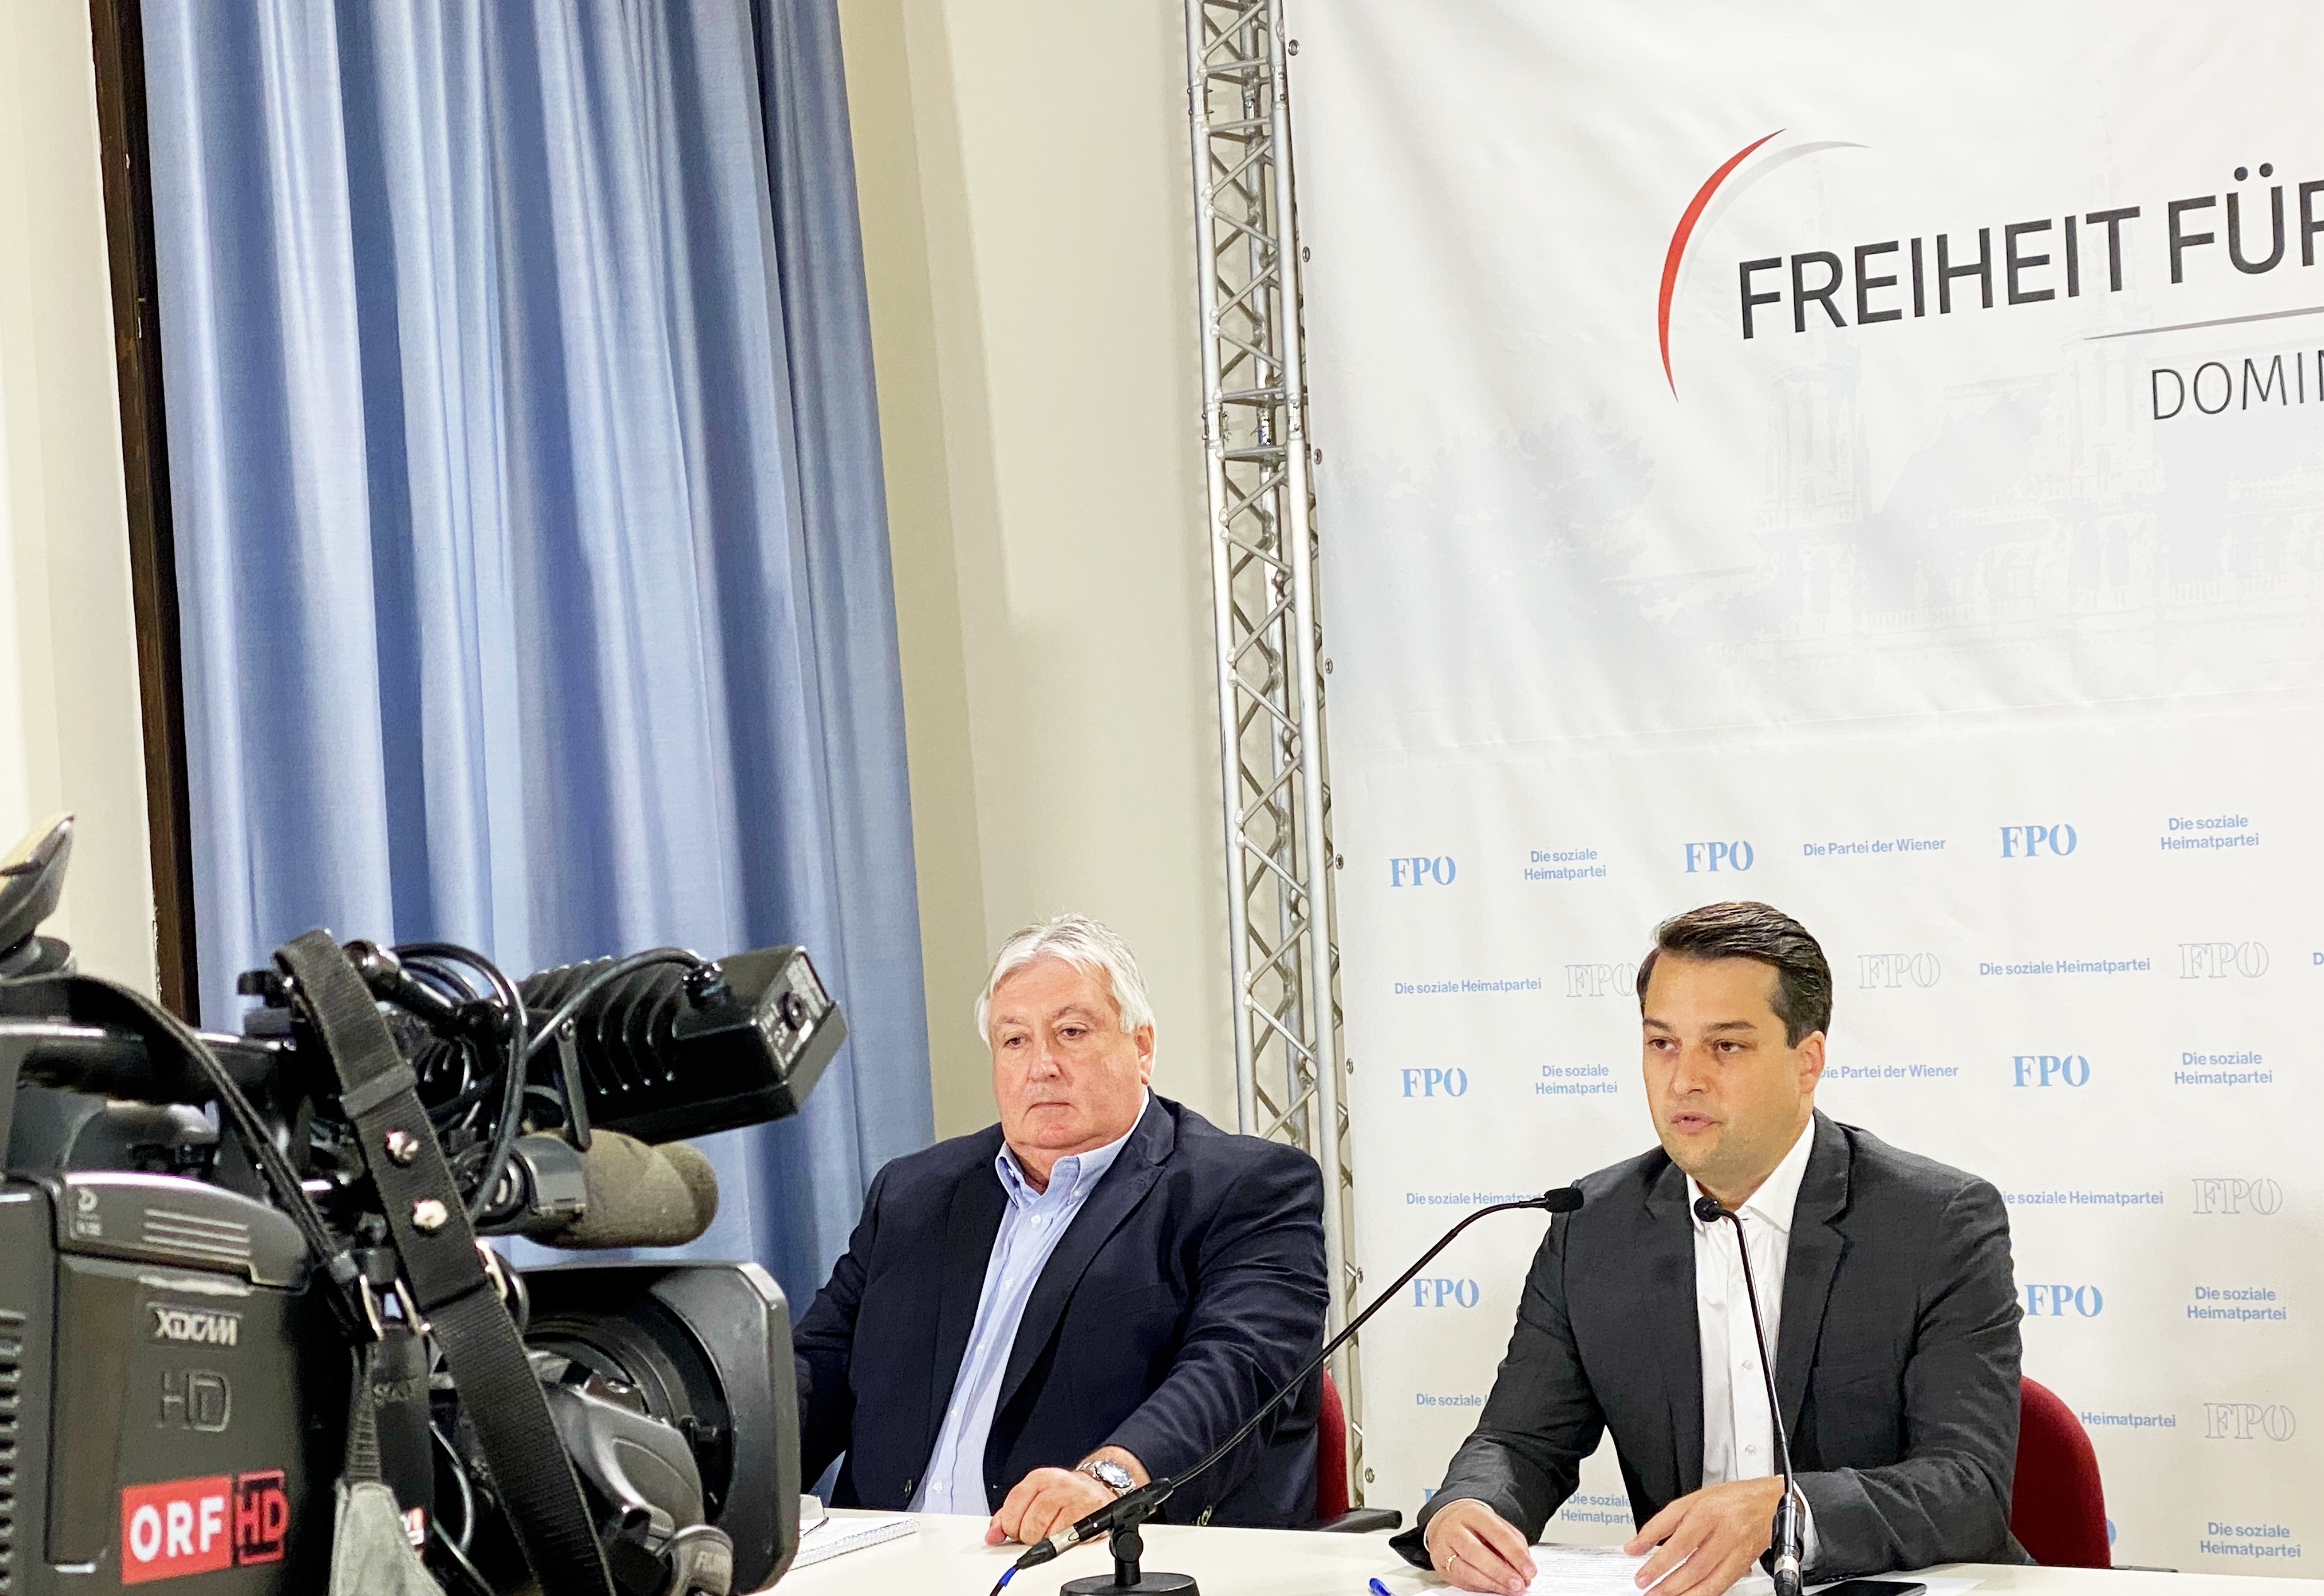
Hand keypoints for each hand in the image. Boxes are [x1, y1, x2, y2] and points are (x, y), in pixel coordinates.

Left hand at [985, 1466, 1117, 1546]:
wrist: (1098, 1487)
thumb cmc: (1063, 1496)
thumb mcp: (1033, 1498)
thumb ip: (1008, 1516)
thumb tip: (992, 1536)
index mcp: (1038, 1479)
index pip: (1013, 1505)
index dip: (1011, 1526)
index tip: (1015, 1532)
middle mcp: (1056, 1484)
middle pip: (1029, 1522)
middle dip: (1029, 1536)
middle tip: (1036, 1534)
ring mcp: (1074, 1497)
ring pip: (1046, 1532)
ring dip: (1045, 1541)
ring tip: (1051, 1533)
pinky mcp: (1089, 1512)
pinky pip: (1066, 1537)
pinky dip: (1062, 1542)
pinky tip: (1065, 1535)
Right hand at [1424, 1498, 1536, 1595]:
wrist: (1444, 1522)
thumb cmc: (1473, 1524)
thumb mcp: (1494, 1524)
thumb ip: (1512, 1542)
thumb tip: (1524, 1568)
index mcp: (1472, 1514)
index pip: (1496, 1534)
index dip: (1515, 1554)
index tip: (1529, 1570)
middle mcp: (1455, 1529)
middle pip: (1476, 1552)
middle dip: (1501, 1572)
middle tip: (1519, 1583)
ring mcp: (1444, 1548)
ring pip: (1466, 1570)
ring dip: (1492, 1583)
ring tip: (1510, 1589)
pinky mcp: (1440, 1566)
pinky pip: (1462, 1581)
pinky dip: (1481, 1587)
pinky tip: (1495, 1587)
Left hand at [1623, 1477, 1784, 1595]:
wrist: (1769, 1504)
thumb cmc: (1730, 1500)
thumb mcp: (1692, 1501)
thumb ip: (1662, 1523)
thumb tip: (1636, 1544)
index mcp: (1708, 1511)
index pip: (1679, 1541)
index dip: (1658, 1560)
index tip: (1640, 1571)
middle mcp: (1724, 1532)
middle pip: (1693, 1565)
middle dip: (1667, 1583)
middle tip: (1647, 1590)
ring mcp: (1736, 1550)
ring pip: (1708, 1579)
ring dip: (1682, 1593)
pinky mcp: (1743, 1565)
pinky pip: (1721, 1585)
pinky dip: (1702, 1595)